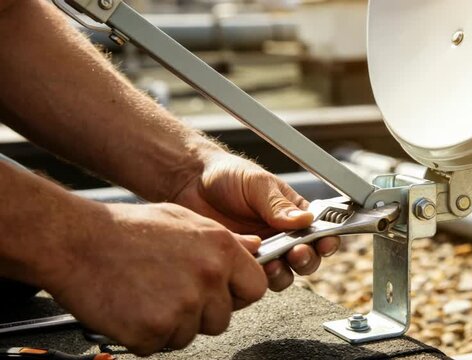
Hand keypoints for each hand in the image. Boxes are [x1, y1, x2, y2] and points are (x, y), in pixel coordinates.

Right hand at [44, 202, 266, 354]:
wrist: (76, 240)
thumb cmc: (127, 228)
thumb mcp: (185, 220)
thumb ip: (224, 240)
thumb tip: (255, 249)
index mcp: (221, 249)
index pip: (256, 287)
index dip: (238, 294)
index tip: (223, 293)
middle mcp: (208, 278)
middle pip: (222, 318)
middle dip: (200, 313)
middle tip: (169, 292)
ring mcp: (183, 306)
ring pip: (191, 335)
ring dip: (171, 325)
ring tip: (146, 295)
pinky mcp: (154, 330)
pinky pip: (159, 346)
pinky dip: (144, 335)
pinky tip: (131, 307)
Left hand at [173, 151, 339, 290]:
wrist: (190, 183)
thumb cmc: (228, 176)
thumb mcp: (257, 184)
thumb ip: (278, 205)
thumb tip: (305, 221)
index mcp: (293, 213)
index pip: (320, 231)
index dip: (327, 240)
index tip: (325, 242)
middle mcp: (282, 235)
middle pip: (307, 259)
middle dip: (306, 259)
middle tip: (297, 253)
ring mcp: (263, 251)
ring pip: (283, 274)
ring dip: (282, 273)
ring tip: (272, 264)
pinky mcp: (241, 262)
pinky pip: (254, 276)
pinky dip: (255, 274)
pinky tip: (249, 262)